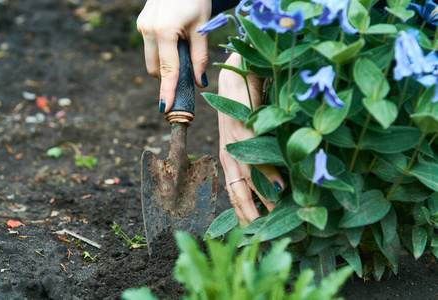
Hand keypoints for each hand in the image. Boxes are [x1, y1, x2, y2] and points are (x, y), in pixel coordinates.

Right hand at [136, 0, 210, 111]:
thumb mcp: (202, 27)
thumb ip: (200, 57)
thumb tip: (198, 83)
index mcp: (164, 31)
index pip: (167, 69)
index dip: (167, 90)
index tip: (166, 108)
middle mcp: (148, 29)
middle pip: (156, 69)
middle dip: (169, 76)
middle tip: (188, 72)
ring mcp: (142, 26)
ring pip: (151, 59)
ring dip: (165, 64)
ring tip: (183, 49)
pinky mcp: (142, 23)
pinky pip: (150, 47)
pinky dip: (162, 52)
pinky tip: (175, 40)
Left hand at [218, 53, 284, 223]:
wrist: (240, 69)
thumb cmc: (249, 103)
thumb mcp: (256, 133)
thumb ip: (265, 158)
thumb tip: (280, 186)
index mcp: (231, 155)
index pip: (236, 191)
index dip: (244, 212)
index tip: (254, 233)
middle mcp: (229, 151)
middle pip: (236, 189)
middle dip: (248, 214)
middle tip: (259, 236)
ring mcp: (233, 139)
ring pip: (242, 175)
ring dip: (257, 199)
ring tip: (270, 220)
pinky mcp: (240, 123)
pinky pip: (252, 150)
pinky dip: (265, 169)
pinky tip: (279, 185)